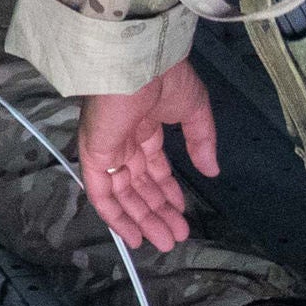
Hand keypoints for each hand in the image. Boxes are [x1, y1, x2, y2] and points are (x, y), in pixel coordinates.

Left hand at [76, 62, 217, 253]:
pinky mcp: (93, 154)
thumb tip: (212, 171)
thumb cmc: (166, 79)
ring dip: (142, 219)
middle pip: (139, 183)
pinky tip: (133, 236)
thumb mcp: (194, 110)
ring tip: (163, 242)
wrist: (137, 63)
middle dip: (157, 211)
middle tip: (175, 236)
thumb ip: (201, 142)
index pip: (152, 165)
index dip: (166, 190)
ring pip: (122, 192)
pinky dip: (115, 216)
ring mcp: (108, 147)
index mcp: (145, 124)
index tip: (181, 212)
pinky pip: (100, 192)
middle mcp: (124, 139)